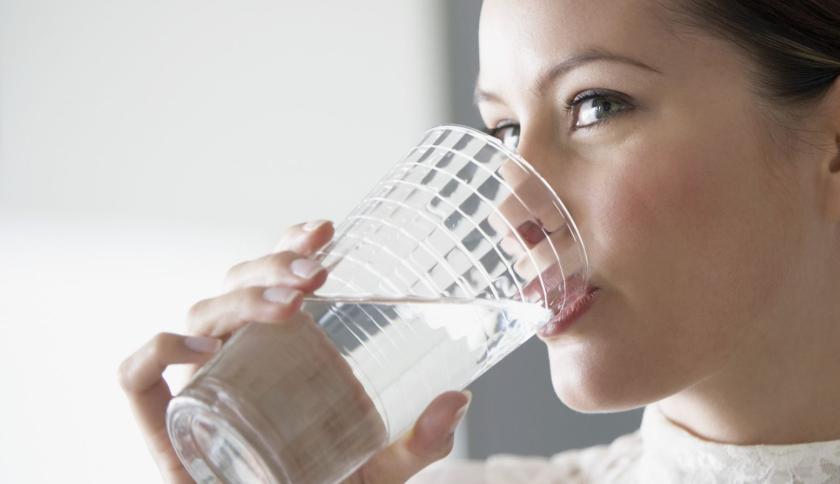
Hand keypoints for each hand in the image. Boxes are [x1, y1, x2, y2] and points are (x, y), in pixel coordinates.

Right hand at [118, 220, 471, 482]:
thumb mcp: (380, 467)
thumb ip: (418, 442)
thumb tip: (458, 399)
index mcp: (277, 351)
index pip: (273, 280)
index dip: (289, 247)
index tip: (325, 232)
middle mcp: (232, 358)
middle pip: (235, 286)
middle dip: (272, 266)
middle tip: (317, 274)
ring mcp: (195, 387)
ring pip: (198, 315)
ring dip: (241, 298)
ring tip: (290, 306)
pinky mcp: (163, 427)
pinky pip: (137, 377)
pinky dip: (159, 351)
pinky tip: (205, 350)